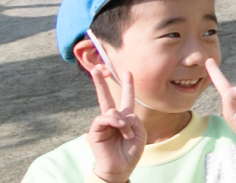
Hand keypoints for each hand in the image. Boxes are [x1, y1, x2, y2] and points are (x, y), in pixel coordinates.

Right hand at [83, 65, 146, 182]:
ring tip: (126, 133)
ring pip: (111, 110)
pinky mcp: (95, 130)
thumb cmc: (130, 151)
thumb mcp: (140, 132)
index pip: (125, 98)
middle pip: (106, 97)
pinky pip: (103, 118)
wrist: (120, 167)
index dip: (127, 85)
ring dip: (122, 122)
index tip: (127, 72)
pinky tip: (119, 128)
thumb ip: (133, 119)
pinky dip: (113, 122)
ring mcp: (103, 124)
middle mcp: (112, 118)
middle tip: (97, 69)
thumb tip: (120, 114)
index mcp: (125, 117)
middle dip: (100, 83)